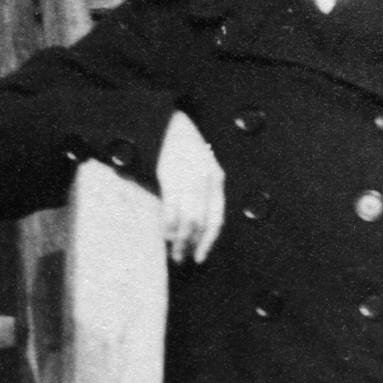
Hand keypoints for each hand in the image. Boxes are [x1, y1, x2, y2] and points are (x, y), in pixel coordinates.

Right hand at [156, 112, 224, 265]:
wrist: (169, 123)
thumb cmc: (184, 148)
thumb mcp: (202, 168)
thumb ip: (202, 193)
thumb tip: (194, 227)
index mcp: (217, 180)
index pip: (216, 218)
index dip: (208, 241)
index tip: (200, 258)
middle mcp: (207, 180)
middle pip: (201, 222)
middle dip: (191, 244)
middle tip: (181, 259)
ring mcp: (189, 177)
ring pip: (188, 218)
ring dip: (180, 239)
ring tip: (173, 251)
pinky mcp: (171, 174)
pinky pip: (172, 206)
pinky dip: (169, 224)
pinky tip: (165, 234)